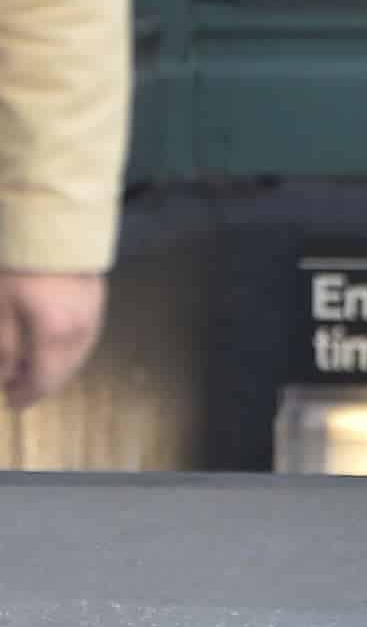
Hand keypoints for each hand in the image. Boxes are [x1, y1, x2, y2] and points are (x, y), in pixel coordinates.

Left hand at [0, 272, 106, 410]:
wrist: (56, 224)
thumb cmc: (22, 264)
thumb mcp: (1, 306)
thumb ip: (4, 346)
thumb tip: (5, 376)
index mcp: (55, 336)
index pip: (43, 380)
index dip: (26, 395)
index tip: (11, 402)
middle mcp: (80, 331)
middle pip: (63, 372)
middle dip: (41, 384)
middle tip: (18, 387)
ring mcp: (93, 315)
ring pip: (77, 357)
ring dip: (56, 368)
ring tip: (34, 368)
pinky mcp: (97, 301)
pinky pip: (85, 338)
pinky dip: (69, 351)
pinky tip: (56, 345)